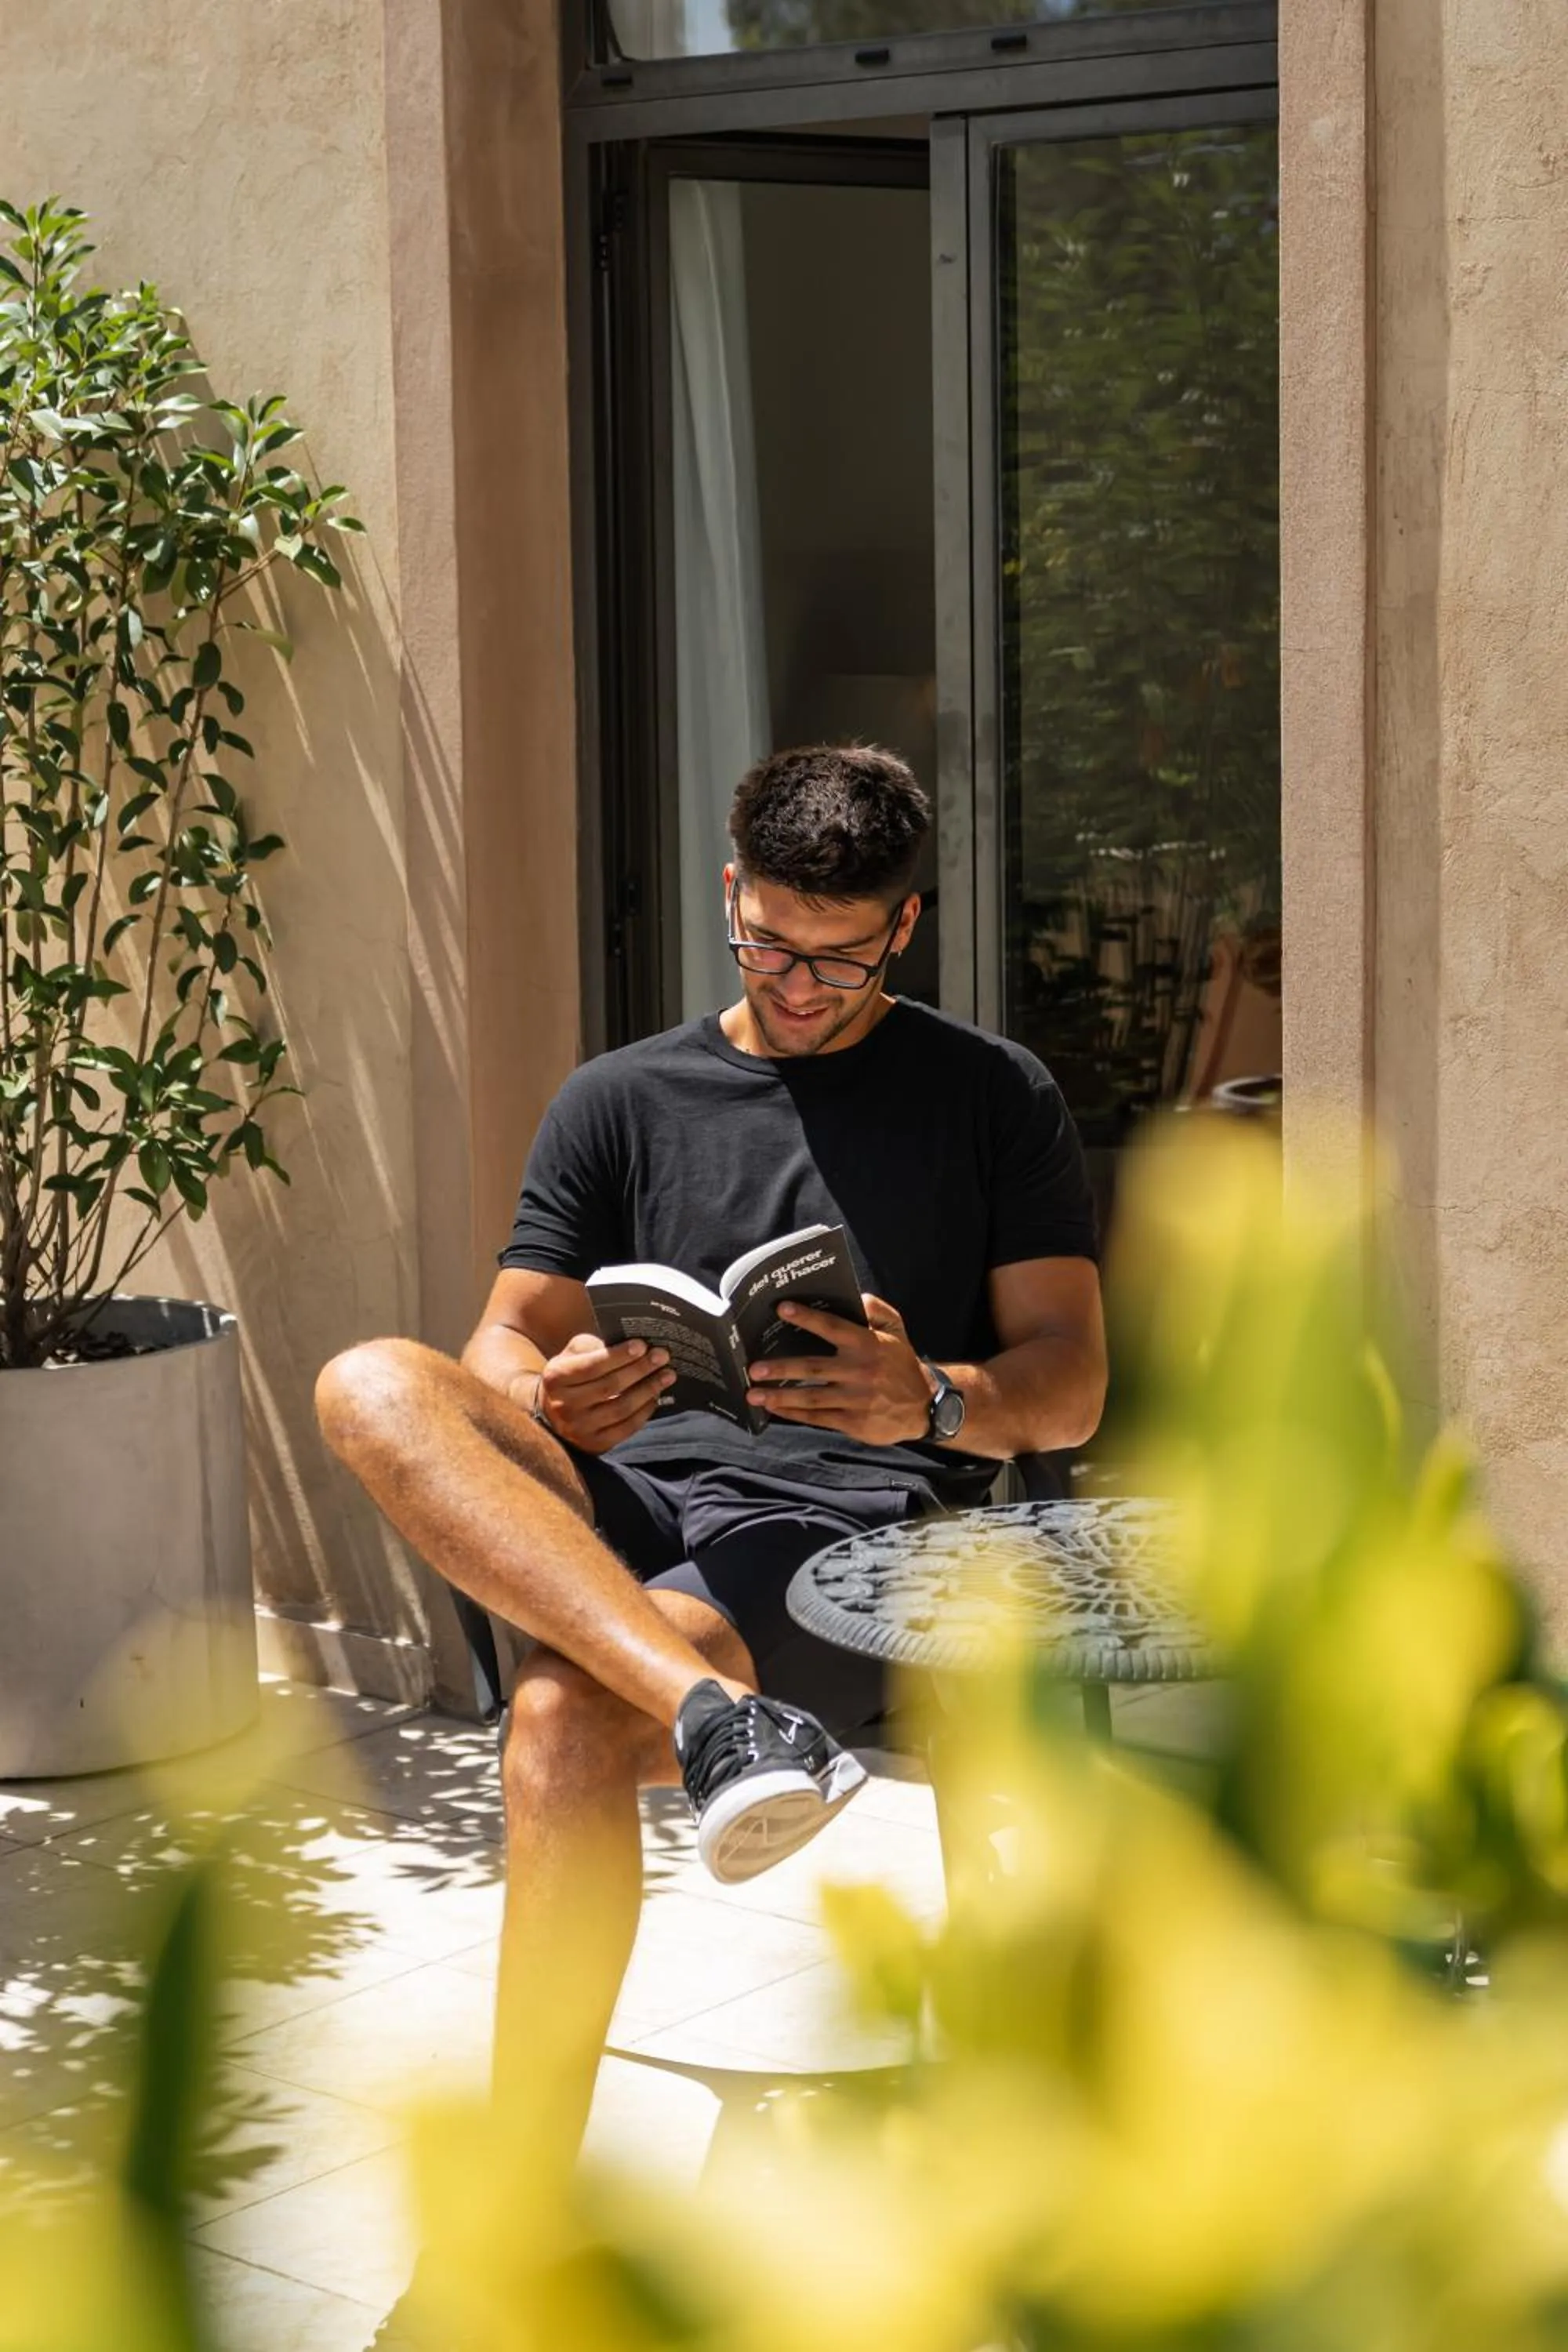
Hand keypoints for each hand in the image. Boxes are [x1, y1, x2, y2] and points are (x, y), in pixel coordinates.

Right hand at [533, 1333, 674, 1454]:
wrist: (554, 1412)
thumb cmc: (571, 1375)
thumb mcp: (573, 1354)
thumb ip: (594, 1346)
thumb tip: (631, 1346)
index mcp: (556, 1378)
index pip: (591, 1366)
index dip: (619, 1356)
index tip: (642, 1345)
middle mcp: (563, 1406)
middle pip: (609, 1387)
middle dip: (640, 1369)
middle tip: (662, 1356)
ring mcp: (579, 1429)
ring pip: (621, 1408)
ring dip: (648, 1390)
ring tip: (667, 1375)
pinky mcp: (594, 1445)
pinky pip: (626, 1428)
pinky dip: (644, 1411)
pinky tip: (656, 1397)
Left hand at [747, 1294, 932, 1446]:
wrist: (924, 1407)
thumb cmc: (901, 1364)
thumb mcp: (897, 1330)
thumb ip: (876, 1309)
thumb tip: (855, 1296)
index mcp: (868, 1344)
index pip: (832, 1327)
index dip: (807, 1318)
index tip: (782, 1309)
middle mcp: (861, 1371)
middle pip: (814, 1368)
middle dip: (781, 1368)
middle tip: (754, 1368)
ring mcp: (856, 1399)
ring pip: (812, 1397)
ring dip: (780, 1396)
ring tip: (753, 1394)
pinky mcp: (854, 1422)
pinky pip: (818, 1418)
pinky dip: (794, 1414)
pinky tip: (774, 1409)